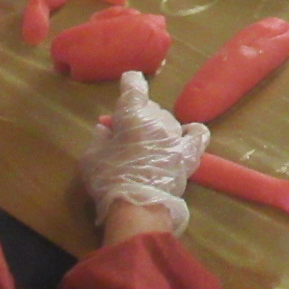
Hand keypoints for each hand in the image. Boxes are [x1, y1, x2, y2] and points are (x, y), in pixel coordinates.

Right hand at [79, 72, 209, 232]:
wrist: (137, 207)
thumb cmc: (108, 179)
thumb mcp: (91, 157)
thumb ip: (99, 139)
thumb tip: (105, 130)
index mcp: (132, 114)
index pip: (134, 86)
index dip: (130, 82)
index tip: (128, 81)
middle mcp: (158, 119)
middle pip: (149, 107)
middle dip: (137, 117)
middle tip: (124, 135)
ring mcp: (176, 136)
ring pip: (167, 121)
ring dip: (156, 128)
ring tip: (146, 146)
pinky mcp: (188, 155)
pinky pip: (197, 135)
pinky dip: (191, 132)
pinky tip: (184, 135)